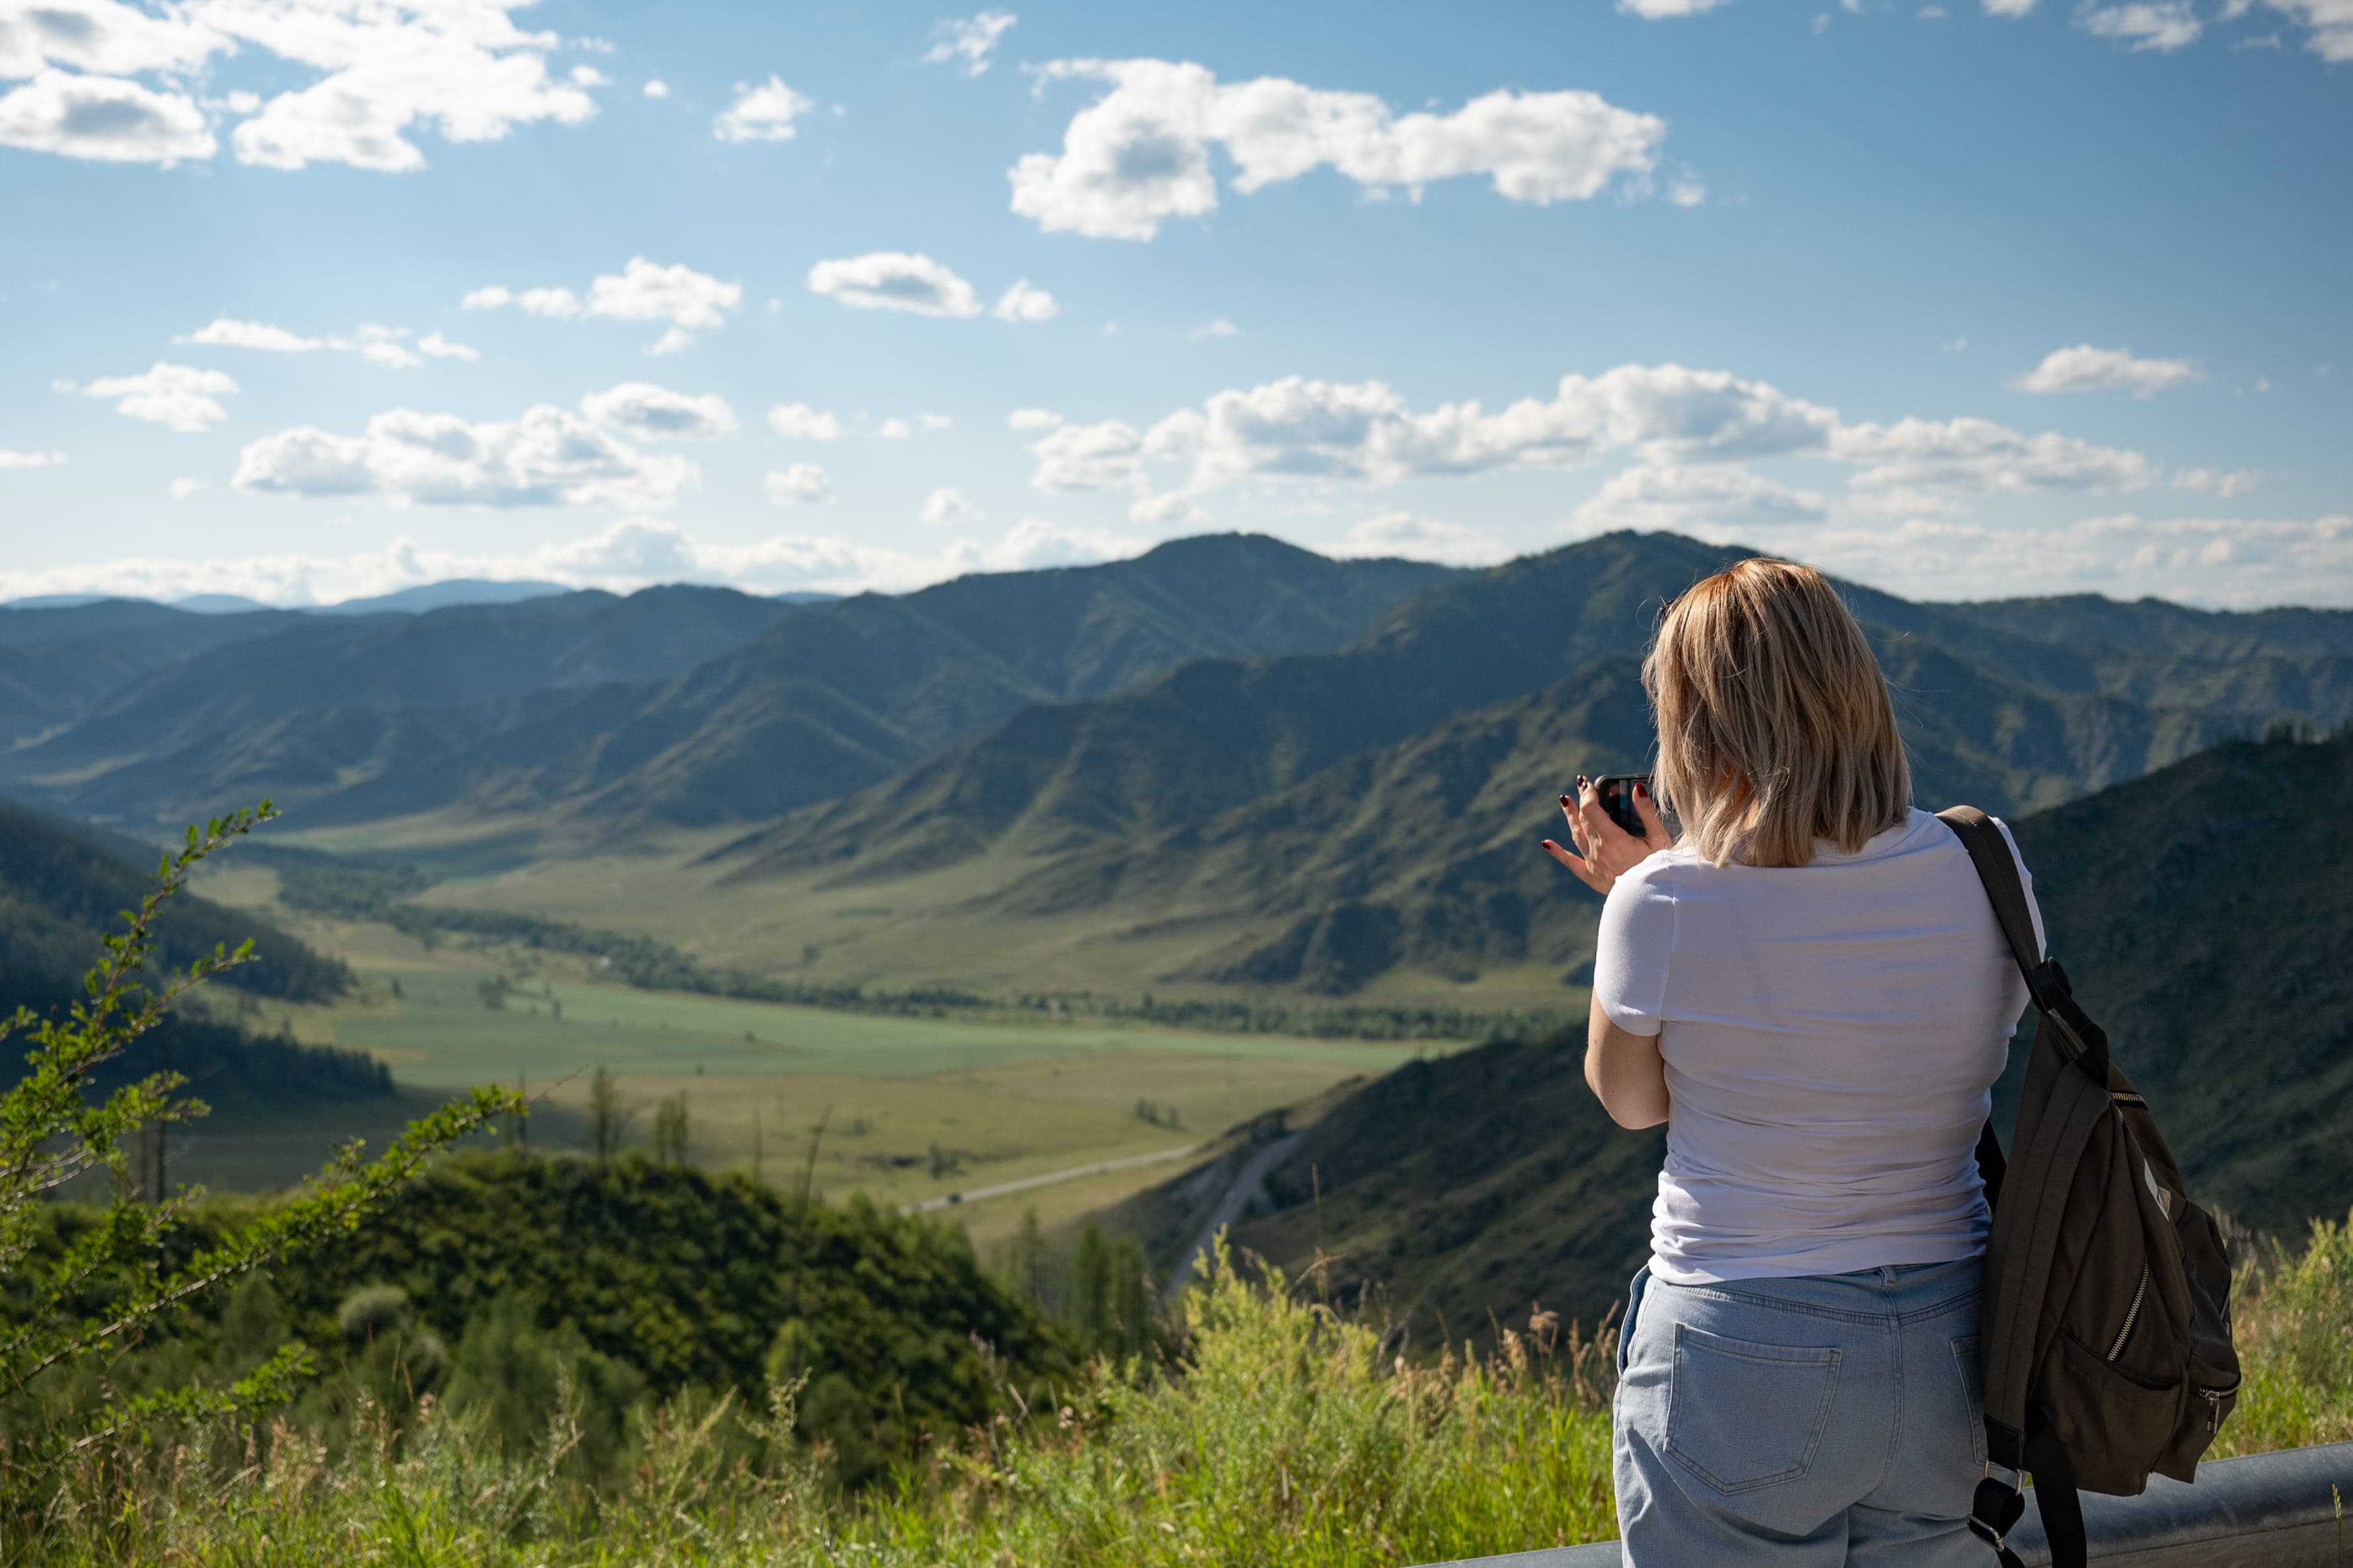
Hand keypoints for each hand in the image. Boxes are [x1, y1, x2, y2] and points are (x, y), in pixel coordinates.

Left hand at [1541, 776, 1671, 895]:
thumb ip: (1647, 812)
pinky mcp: (1591, 876)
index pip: (1591, 810)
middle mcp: (1599, 850)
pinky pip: (1570, 862)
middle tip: (1581, 784)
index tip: (1588, 783)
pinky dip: (1557, 852)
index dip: (1588, 794)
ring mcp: (1593, 863)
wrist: (1653, 898)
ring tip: (1565, 800)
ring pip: (1576, 835)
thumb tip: (1637, 788)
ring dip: (1570, 816)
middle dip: (1582, 800)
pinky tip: (1546, 843)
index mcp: (1614, 839)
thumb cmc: (1659, 867)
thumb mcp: (1659, 838)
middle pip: (1583, 820)